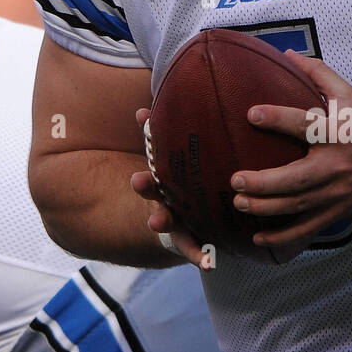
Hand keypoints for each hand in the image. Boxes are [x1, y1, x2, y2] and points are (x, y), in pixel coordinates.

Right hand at [130, 108, 214, 269]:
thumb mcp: (206, 160)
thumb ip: (201, 132)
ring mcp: (182, 219)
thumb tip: (201, 89)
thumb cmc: (210, 187)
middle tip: (137, 178)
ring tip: (155, 222)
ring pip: (168, 221)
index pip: (159, 149)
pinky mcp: (197, 240)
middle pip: (153, 188)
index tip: (142, 114)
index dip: (149, 130)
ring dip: (159, 220)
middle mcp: (171, 196)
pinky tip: (209, 263)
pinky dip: (201, 256)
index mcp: (173, 176)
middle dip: (145, 184)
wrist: (214, 224)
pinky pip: (197, 250)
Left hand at [230, 53, 351, 248]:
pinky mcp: (336, 213)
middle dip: (263, 182)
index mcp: (338, 134)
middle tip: (235, 179)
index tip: (251, 114)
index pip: (306, 124)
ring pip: (296, 206)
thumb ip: (319, 74)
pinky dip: (282, 237)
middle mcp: (335, 166)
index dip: (278, 119)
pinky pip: (306, 229)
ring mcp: (335, 194)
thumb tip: (288, 53)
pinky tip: (258, 238)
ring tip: (238, 203)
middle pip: (295, 179)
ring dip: (264, 208)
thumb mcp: (350, 96)